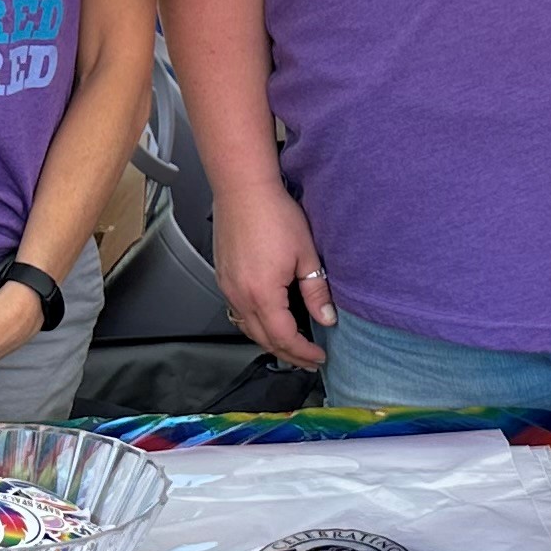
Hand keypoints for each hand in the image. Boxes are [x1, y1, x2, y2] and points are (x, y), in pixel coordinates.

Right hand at [210, 181, 332, 368]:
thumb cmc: (273, 214)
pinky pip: (238, 313)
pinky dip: (255, 325)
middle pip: (264, 340)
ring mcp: (228, 288)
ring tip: (291, 347)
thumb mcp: (306, 254)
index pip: (285, 337)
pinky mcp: (223, 279)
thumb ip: (316, 292)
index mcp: (262, 294)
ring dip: (270, 342)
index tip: (318, 357)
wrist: (243, 190)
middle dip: (288, 354)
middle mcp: (240, 296)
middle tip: (308, 361)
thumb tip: (327, 318)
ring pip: (248, 329)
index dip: (303, 352)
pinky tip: (268, 322)